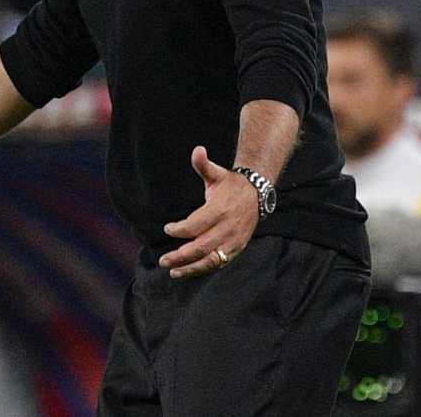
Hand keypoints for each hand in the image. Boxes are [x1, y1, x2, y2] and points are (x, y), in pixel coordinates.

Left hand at [158, 146, 258, 278]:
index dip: (179, 229)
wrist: (257, 194)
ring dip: (191, 268)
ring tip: (173, 271)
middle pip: (201, 246)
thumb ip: (203, 165)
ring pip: (210, 259)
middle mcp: (227, 227)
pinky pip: (219, 262)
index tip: (167, 228)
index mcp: (220, 209)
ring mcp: (233, 240)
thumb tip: (197, 149)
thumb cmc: (230, 184)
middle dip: (180, 255)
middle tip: (163, 259)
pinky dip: (203, 268)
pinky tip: (188, 271)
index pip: (195, 225)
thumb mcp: (217, 173)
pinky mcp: (237, 248)